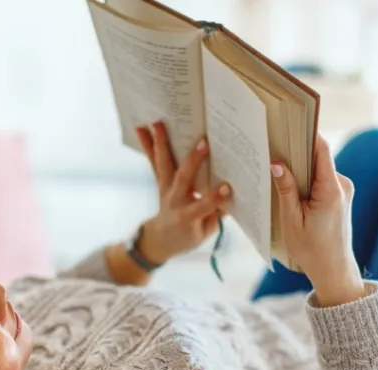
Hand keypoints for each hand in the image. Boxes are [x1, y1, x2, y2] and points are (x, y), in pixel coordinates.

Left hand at [134, 121, 230, 263]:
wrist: (161, 239)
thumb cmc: (188, 235)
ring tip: (157, 123)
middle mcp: (174, 200)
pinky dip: (147, 145)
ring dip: (161, 144)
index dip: (214, 198)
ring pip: (164, 165)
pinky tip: (141, 129)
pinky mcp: (160, 181)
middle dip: (194, 161)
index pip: (202, 207)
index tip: (228, 187)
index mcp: (187, 217)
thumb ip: (218, 213)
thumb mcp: (205, 231)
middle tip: (204, 142)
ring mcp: (165, 188)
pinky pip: (154, 162)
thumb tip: (237, 190)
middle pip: (183, 179)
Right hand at [271, 136, 363, 306]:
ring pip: (318, 168)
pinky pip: (321, 179)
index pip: (321, 150)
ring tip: (277, 169)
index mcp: (331, 190)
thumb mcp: (292, 221)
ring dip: (300, 168)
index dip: (306, 134)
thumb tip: (277, 164)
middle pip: (318, 157)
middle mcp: (342, 185)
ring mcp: (342, 190)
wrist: (334, 270)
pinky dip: (306, 179)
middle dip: (296, 152)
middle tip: (273, 147)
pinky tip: (289, 185)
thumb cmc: (312, 250)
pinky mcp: (339, 196)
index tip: (288, 125)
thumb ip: (286, 191)